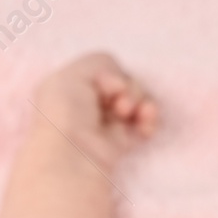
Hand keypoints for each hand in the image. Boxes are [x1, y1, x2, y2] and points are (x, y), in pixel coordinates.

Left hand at [32, 52, 157, 175]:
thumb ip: (101, 62)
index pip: (103, 70)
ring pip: (137, 99)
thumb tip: (120, 86)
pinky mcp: (120, 141)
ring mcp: (104, 123)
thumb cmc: (67, 112)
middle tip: (121, 103)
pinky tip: (146, 125)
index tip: (107, 86)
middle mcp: (85, 104)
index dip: (111, 75)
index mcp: (67, 88)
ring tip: (131, 113)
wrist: (72, 155)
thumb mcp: (74, 73)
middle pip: (123, 82)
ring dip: (142, 101)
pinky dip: (150, 119)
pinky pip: (145, 121)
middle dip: (129, 88)